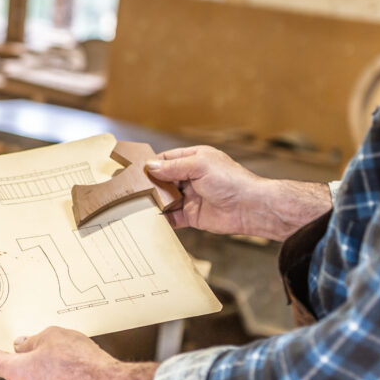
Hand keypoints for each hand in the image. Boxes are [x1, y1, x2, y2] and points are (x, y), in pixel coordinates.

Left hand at [0, 327, 159, 379]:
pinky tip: (69, 367)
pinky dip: (50, 377)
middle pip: (12, 371)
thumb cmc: (79, 360)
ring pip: (29, 379)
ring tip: (60, 354)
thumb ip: (30, 341)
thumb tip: (21, 347)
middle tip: (38, 341)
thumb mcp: (51, 336)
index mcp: (17, 374)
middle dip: (21, 356)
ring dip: (38, 366)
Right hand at [146, 145, 330, 240]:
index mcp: (194, 159)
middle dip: (148, 185)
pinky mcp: (192, 216)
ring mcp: (190, 197)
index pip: (166, 159)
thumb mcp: (200, 165)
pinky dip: (161, 219)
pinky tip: (149, 220)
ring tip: (134, 206)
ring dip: (153, 202)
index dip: (150, 165)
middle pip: (163, 180)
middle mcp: (191, 177)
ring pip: (165, 199)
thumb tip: (150, 167)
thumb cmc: (231, 181)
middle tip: (129, 190)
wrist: (250, 207)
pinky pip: (172, 217)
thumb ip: (173, 167)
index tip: (133, 171)